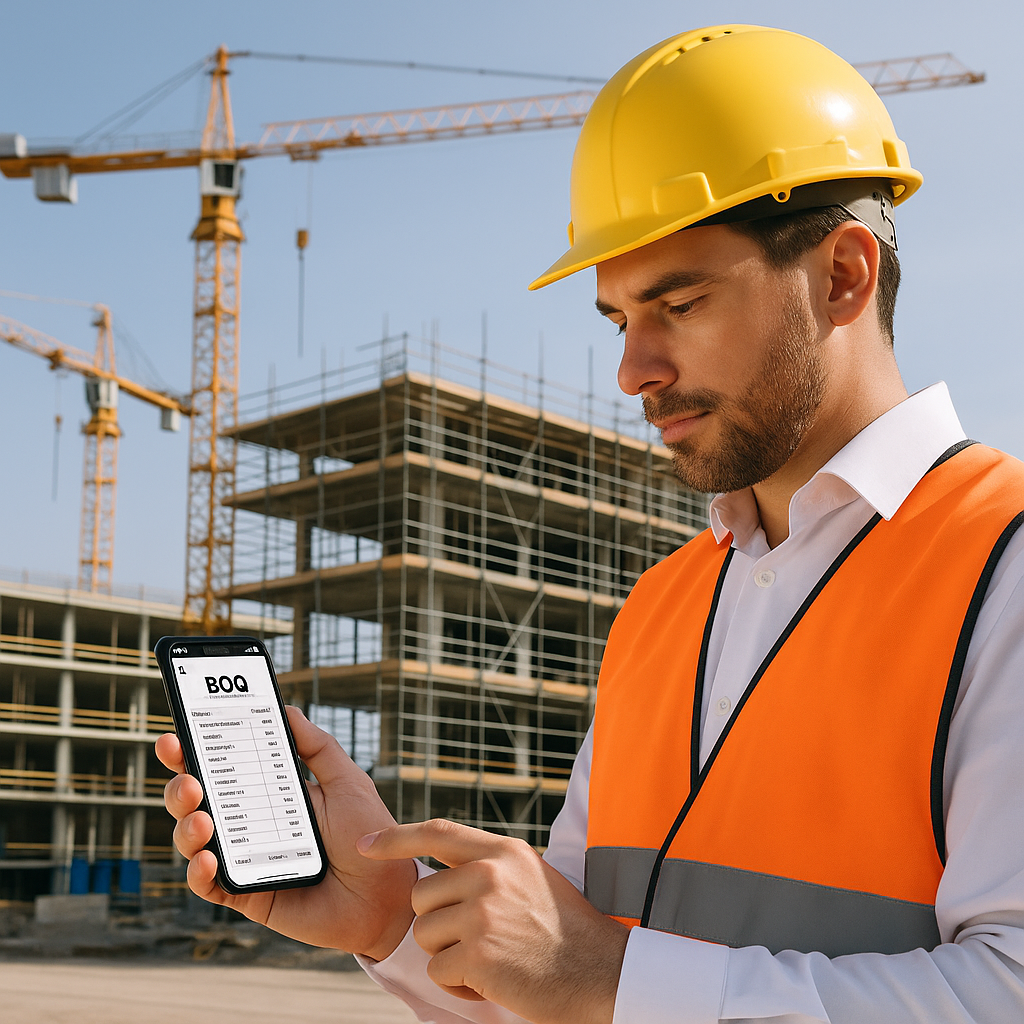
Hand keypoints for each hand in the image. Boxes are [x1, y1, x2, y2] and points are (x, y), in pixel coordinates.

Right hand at [156, 706, 416, 959]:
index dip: (191, 752)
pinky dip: (199, 871)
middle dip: (180, 787)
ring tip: (201, 819)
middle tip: (189, 781)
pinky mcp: (244, 894)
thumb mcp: (347, 782)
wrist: (384, 894)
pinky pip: (208, 884)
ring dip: (186, 826)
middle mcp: (248, 823)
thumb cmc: (367, 835)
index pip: (221, 767)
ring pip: (193, 840)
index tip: (174, 737)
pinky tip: (209, 859)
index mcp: (268, 791)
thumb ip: (318, 747)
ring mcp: (242, 858)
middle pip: (196, 801)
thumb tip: (287, 708)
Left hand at [358, 819, 627, 1023]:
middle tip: (480, 940)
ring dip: (449, 957)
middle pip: (420, 894)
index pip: (437, 831)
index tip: (366, 843)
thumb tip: (443, 869)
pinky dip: (459, 985)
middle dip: (438, 924)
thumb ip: (488, 866)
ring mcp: (483, 912)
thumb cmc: (565, 929)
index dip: (396, 837)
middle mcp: (489, 873)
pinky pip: (438, 971)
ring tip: (491, 960)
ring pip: (425, 934)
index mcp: (502, 850)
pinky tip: (494, 981)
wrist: (602, 972)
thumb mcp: (530, 875)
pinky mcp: (478, 953)